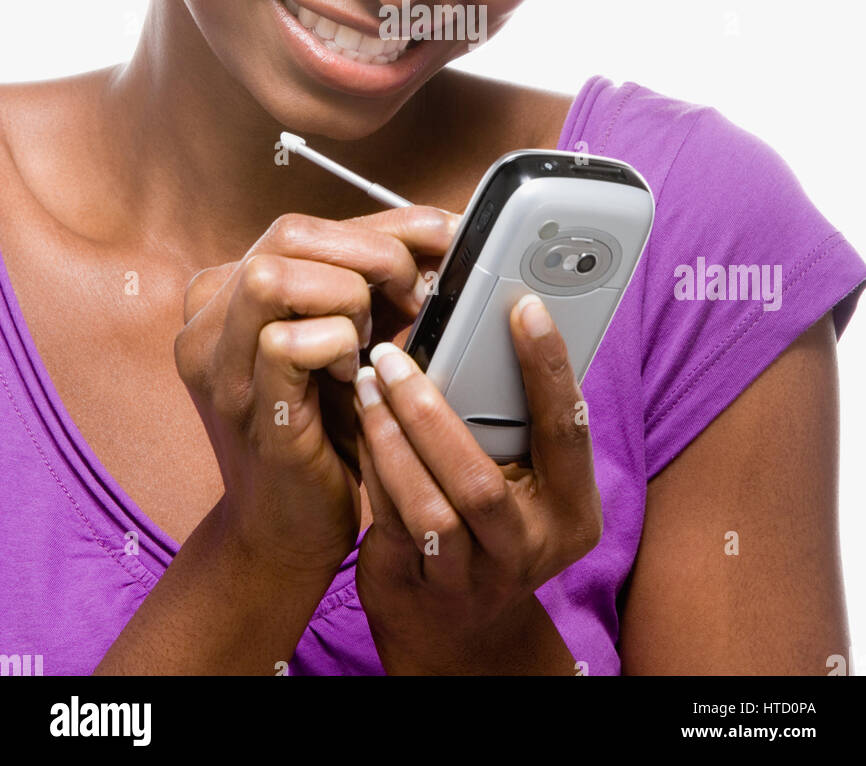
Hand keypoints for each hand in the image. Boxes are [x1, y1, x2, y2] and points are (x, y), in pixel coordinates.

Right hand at [174, 205, 458, 579]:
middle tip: (416, 296)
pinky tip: (354, 373)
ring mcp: (217, 365)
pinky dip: (336, 344)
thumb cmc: (327, 429)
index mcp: (226, 292)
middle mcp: (207, 320)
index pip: (304, 225)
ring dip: (346, 297)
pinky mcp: (246, 408)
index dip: (384, 225)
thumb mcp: (348, 336)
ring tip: (373, 339)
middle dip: (372, 253)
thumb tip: (440, 231)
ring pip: (274, 276)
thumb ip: (371, 282)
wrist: (291, 530)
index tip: (444, 236)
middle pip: (288, 235)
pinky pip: (285, 342)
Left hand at [353, 293, 602, 674]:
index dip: (550, 368)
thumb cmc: (497, 525)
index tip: (523, 307)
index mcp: (572, 512)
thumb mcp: (531, 483)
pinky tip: (362, 426)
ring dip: (391, 440)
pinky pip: (393, 523)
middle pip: (481, 481)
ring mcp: (474, 578)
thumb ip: (521, 425)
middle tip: (393, 354)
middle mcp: (530, 550)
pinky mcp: (420, 588)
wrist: (463, 629)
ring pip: (429, 509)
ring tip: (368, 385)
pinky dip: (374, 468)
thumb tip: (490, 327)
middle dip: (430, 412)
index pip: (569, 432)